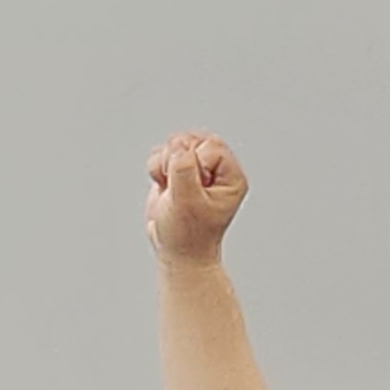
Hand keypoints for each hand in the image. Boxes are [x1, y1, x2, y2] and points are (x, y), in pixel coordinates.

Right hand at [143, 131, 247, 264]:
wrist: (174, 251)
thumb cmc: (188, 235)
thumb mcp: (187, 202)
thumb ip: (184, 170)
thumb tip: (178, 145)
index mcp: (232, 177)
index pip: (212, 147)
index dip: (196, 163)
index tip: (192, 189)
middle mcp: (217, 170)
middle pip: (194, 139)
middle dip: (178, 157)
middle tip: (177, 184)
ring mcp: (197, 168)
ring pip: (177, 142)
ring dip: (165, 162)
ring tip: (170, 187)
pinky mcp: (178, 170)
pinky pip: (163, 151)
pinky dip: (157, 166)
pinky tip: (163, 186)